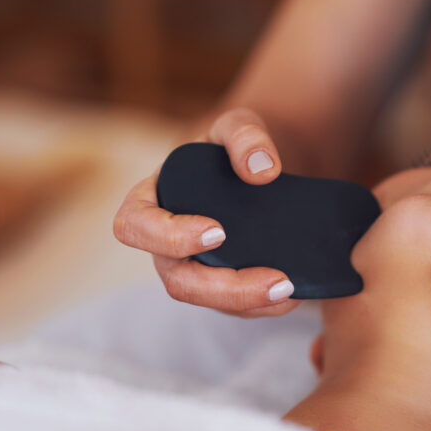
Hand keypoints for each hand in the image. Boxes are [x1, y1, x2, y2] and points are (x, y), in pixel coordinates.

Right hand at [113, 107, 299, 316]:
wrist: (262, 166)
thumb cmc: (236, 144)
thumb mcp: (239, 124)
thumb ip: (244, 135)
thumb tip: (261, 171)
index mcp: (151, 200)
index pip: (135, 226)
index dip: (168, 236)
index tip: (217, 232)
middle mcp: (166, 242)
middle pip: (177, 280)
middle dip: (223, 288)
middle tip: (274, 279)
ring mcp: (193, 266)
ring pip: (208, 300)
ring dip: (247, 302)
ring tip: (290, 290)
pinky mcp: (221, 283)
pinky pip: (234, 306)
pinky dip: (263, 306)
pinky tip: (295, 295)